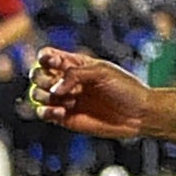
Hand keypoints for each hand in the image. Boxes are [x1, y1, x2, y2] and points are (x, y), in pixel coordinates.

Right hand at [29, 48, 149, 138]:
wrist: (138, 114)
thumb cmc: (125, 88)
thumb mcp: (101, 72)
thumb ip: (74, 75)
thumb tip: (54, 89)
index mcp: (74, 65)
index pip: (48, 57)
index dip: (45, 58)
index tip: (55, 63)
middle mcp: (66, 81)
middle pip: (37, 74)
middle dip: (42, 78)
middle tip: (57, 85)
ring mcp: (64, 100)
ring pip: (37, 94)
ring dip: (44, 96)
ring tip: (66, 101)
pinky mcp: (65, 118)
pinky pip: (44, 114)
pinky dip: (47, 112)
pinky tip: (61, 112)